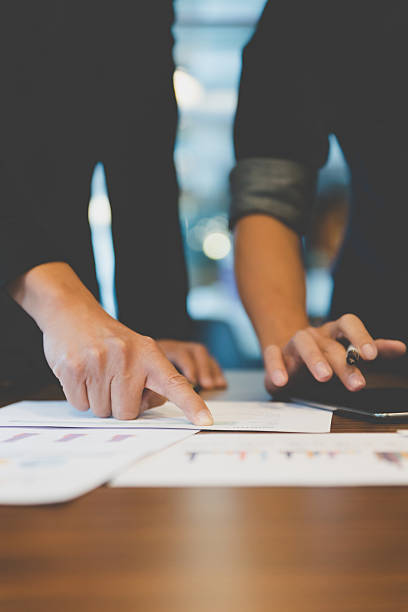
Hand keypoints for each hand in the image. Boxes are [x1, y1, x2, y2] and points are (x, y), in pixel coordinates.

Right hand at [43, 305, 213, 424]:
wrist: (72, 312)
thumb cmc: (109, 339)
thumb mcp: (138, 351)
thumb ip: (150, 380)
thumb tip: (149, 407)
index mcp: (149, 354)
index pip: (175, 383)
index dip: (191, 404)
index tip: (205, 421)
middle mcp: (127, 357)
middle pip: (128, 413)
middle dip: (119, 404)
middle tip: (112, 380)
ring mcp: (100, 362)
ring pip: (103, 411)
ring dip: (98, 399)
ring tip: (96, 373)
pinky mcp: (74, 369)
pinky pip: (81, 405)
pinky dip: (80, 395)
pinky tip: (81, 373)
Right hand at [263, 314, 405, 393]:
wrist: (287, 351)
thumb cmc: (322, 354)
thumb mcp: (347, 352)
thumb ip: (371, 350)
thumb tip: (400, 348)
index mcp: (334, 332)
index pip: (349, 324)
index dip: (361, 337)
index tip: (372, 356)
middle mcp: (315, 335)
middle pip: (331, 343)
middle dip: (345, 364)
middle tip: (358, 384)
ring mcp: (294, 344)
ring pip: (303, 343)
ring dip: (314, 359)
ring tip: (324, 377)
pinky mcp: (276, 354)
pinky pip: (272, 355)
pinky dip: (276, 367)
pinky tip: (282, 382)